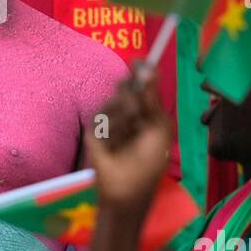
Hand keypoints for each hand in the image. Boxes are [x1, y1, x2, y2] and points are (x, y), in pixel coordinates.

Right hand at [86, 70, 173, 220]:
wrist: (129, 188)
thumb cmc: (149, 162)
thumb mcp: (158, 128)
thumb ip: (152, 100)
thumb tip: (150, 70)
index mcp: (143, 110)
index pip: (139, 84)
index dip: (139, 71)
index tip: (138, 61)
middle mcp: (124, 112)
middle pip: (123, 87)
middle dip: (130, 96)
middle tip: (136, 112)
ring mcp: (107, 121)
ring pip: (113, 102)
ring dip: (124, 119)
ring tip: (129, 138)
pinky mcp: (93, 132)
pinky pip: (101, 118)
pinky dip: (111, 131)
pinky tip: (114, 146)